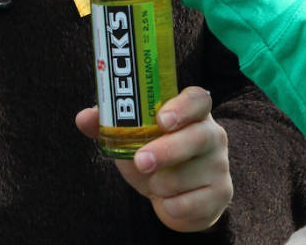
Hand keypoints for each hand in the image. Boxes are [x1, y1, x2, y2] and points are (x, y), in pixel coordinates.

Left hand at [76, 87, 231, 232]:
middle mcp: (212, 133)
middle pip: (196, 137)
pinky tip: (166, 200)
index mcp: (192, 110)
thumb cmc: (152, 152)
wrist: (174, 193)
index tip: (161, 119)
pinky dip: (170, 207)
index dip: (181, 107)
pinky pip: (191, 204)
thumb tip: (84, 118)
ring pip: (189, 175)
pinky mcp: (221, 194)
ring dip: (161, 183)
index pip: (196, 99)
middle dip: (165, 151)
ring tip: (154, 181)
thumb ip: (109, 122)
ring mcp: (220, 164)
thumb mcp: (131, 135)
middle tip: (140, 161)